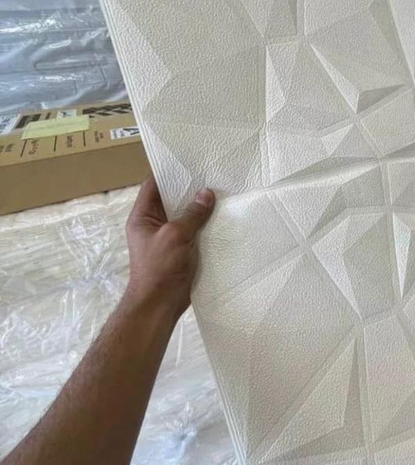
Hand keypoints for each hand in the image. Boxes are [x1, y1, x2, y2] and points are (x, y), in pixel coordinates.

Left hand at [123, 176, 214, 321]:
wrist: (159, 304)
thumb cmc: (159, 267)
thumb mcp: (175, 235)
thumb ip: (191, 214)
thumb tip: (207, 193)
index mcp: (143, 217)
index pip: (153, 185)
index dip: (168, 171)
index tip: (188, 160)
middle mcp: (154, 224)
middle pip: (171, 199)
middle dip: (190, 188)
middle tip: (212, 173)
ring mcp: (168, 238)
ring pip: (185, 215)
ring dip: (200, 207)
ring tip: (221, 191)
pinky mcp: (182, 250)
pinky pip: (194, 231)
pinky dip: (206, 224)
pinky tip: (222, 216)